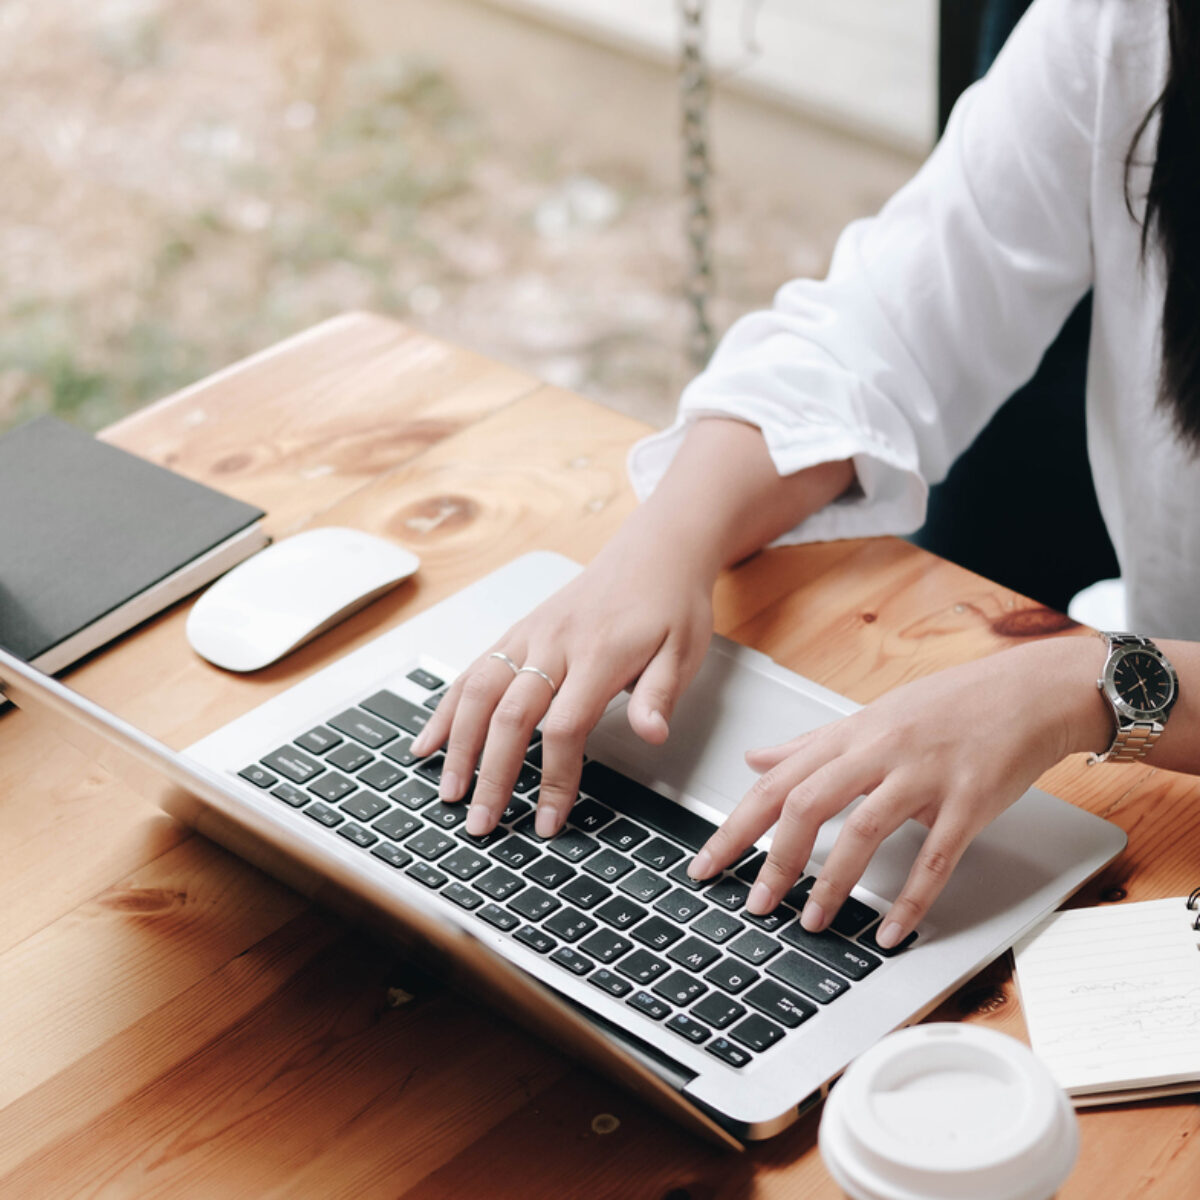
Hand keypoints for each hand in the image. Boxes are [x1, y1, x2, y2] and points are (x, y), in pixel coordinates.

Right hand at [410, 523, 715, 837]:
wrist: (653, 549)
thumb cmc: (669, 602)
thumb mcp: (684, 650)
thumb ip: (660, 695)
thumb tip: (651, 735)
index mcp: (599, 654)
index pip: (565, 727)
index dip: (555, 778)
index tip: (549, 821)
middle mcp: (554, 643)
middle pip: (510, 715)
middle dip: (492, 774)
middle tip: (481, 823)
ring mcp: (530, 635)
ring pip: (480, 692)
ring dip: (458, 745)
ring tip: (448, 791)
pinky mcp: (518, 632)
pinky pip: (474, 670)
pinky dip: (447, 707)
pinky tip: (429, 740)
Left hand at [689, 637, 1108, 947]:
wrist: (1027, 693)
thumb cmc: (948, 706)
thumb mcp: (870, 717)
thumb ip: (810, 745)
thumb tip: (755, 758)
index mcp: (850, 735)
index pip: (777, 782)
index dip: (736, 826)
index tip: (707, 863)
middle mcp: (879, 751)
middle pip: (807, 803)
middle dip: (774, 859)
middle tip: (755, 904)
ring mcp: (924, 775)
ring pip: (863, 830)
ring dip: (833, 883)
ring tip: (811, 922)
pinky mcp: (968, 802)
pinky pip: (934, 858)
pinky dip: (910, 900)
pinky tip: (890, 932)